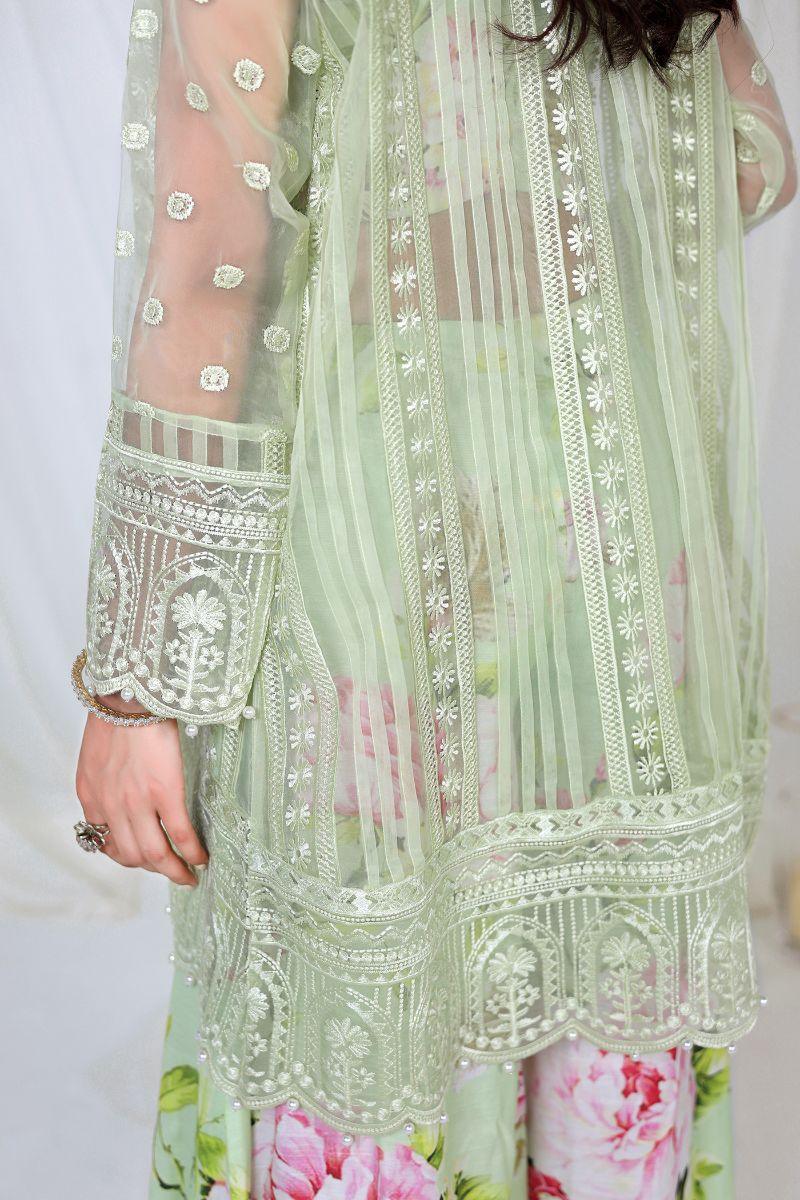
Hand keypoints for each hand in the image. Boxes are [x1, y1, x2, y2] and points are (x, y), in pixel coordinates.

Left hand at [75, 703, 208, 885]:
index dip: (129, 857)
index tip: (145, 860)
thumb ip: (103, 786)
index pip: (108, 844)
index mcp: (92, 798)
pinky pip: (180, 835)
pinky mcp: (164, 793)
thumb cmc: (116, 718)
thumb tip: (119, 801)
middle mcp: (111, 807)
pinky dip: (192, 852)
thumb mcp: (95, 759)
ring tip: (188, 875)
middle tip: (173, 872)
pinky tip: (202, 857)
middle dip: (154, 870)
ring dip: (174, 871)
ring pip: (155, 855)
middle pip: (133, 856)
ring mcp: (137, 803)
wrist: (129, 696)